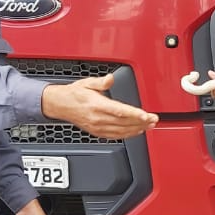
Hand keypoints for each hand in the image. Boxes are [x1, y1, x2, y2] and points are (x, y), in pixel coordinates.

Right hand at [41, 74, 158, 138]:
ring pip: (121, 131)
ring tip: (149, 126)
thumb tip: (110, 79)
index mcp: (96, 105)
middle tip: (154, 120)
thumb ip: (100, 82)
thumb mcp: (86, 82)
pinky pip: (115, 135)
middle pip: (123, 122)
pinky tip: (135, 132)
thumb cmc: (73, 94)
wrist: (60, 105)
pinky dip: (127, 135)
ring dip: (137, 129)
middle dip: (141, 122)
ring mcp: (97, 126)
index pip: (119, 111)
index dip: (134, 114)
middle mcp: (97, 118)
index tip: (146, 115)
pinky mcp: (97, 132)